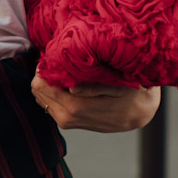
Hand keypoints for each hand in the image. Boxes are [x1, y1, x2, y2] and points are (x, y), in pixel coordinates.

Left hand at [32, 73, 160, 133]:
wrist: (140, 113)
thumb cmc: (131, 94)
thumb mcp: (118, 86)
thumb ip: (94, 88)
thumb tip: (72, 88)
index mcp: (75, 107)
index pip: (41, 86)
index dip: (44, 68)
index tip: (57, 56)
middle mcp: (66, 117)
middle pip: (37, 91)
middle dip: (45, 75)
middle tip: (61, 61)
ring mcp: (65, 121)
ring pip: (41, 98)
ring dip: (50, 83)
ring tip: (68, 72)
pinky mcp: (67, 121)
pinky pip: (49, 103)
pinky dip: (54, 91)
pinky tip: (70, 82)